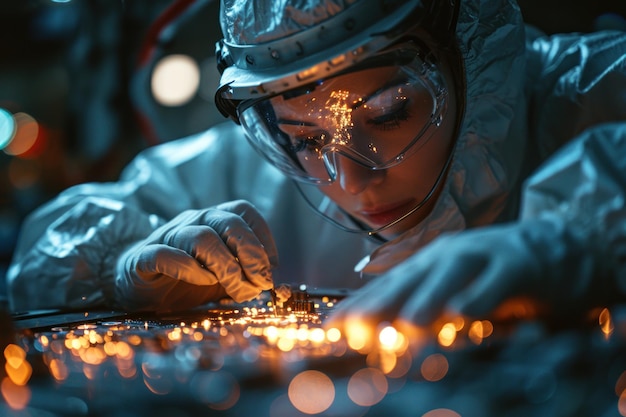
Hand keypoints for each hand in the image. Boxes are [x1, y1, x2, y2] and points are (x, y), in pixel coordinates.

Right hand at [115, 200, 277, 309]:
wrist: (138, 284)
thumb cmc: (187, 277)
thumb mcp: (223, 276)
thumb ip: (246, 275)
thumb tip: (273, 282)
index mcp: (214, 221)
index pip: (243, 211)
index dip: (263, 236)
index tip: (271, 267)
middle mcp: (194, 221)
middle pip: (228, 222)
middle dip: (251, 252)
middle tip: (260, 282)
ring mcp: (168, 237)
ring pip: (201, 237)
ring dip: (226, 266)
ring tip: (236, 289)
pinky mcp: (144, 258)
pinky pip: (165, 254)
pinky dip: (189, 268)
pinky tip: (203, 281)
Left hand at [327, 218, 589, 337]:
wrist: (556, 247)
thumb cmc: (494, 275)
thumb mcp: (454, 290)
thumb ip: (423, 307)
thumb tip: (384, 333)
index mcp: (428, 263)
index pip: (386, 286)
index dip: (359, 305)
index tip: (332, 328)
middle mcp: (448, 255)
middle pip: (409, 278)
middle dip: (380, 303)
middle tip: (353, 329)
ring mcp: (483, 255)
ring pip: (451, 274)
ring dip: (428, 297)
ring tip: (407, 324)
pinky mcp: (518, 264)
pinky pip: (497, 281)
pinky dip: (481, 295)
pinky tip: (464, 312)